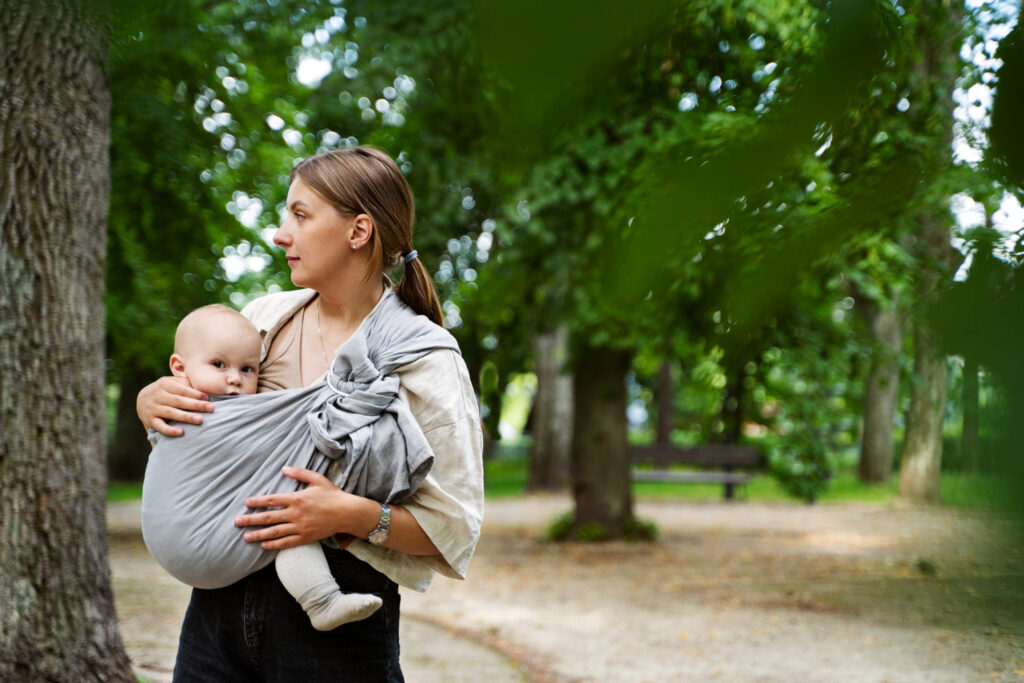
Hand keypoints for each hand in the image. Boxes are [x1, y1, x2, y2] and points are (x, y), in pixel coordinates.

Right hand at [137, 376, 214, 435]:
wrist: (141, 400)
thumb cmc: (165, 391)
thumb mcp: (171, 383)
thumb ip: (185, 383)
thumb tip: (204, 384)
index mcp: (164, 384)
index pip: (182, 389)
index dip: (195, 394)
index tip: (208, 398)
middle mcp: (157, 396)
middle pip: (179, 401)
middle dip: (196, 405)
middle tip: (211, 408)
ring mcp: (153, 408)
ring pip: (171, 413)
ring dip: (186, 417)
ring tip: (200, 420)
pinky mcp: (150, 420)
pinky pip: (160, 426)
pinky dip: (170, 430)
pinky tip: (181, 432)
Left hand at [234, 467, 360, 549]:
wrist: (347, 513)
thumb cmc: (332, 494)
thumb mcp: (317, 479)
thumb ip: (300, 473)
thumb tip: (284, 468)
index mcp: (297, 498)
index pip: (272, 500)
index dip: (258, 501)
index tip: (246, 503)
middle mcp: (296, 514)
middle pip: (269, 517)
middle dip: (251, 519)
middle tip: (237, 522)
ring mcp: (300, 527)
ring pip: (275, 532)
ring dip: (259, 534)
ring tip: (246, 537)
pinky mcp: (305, 537)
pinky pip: (286, 542)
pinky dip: (274, 544)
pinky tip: (264, 545)